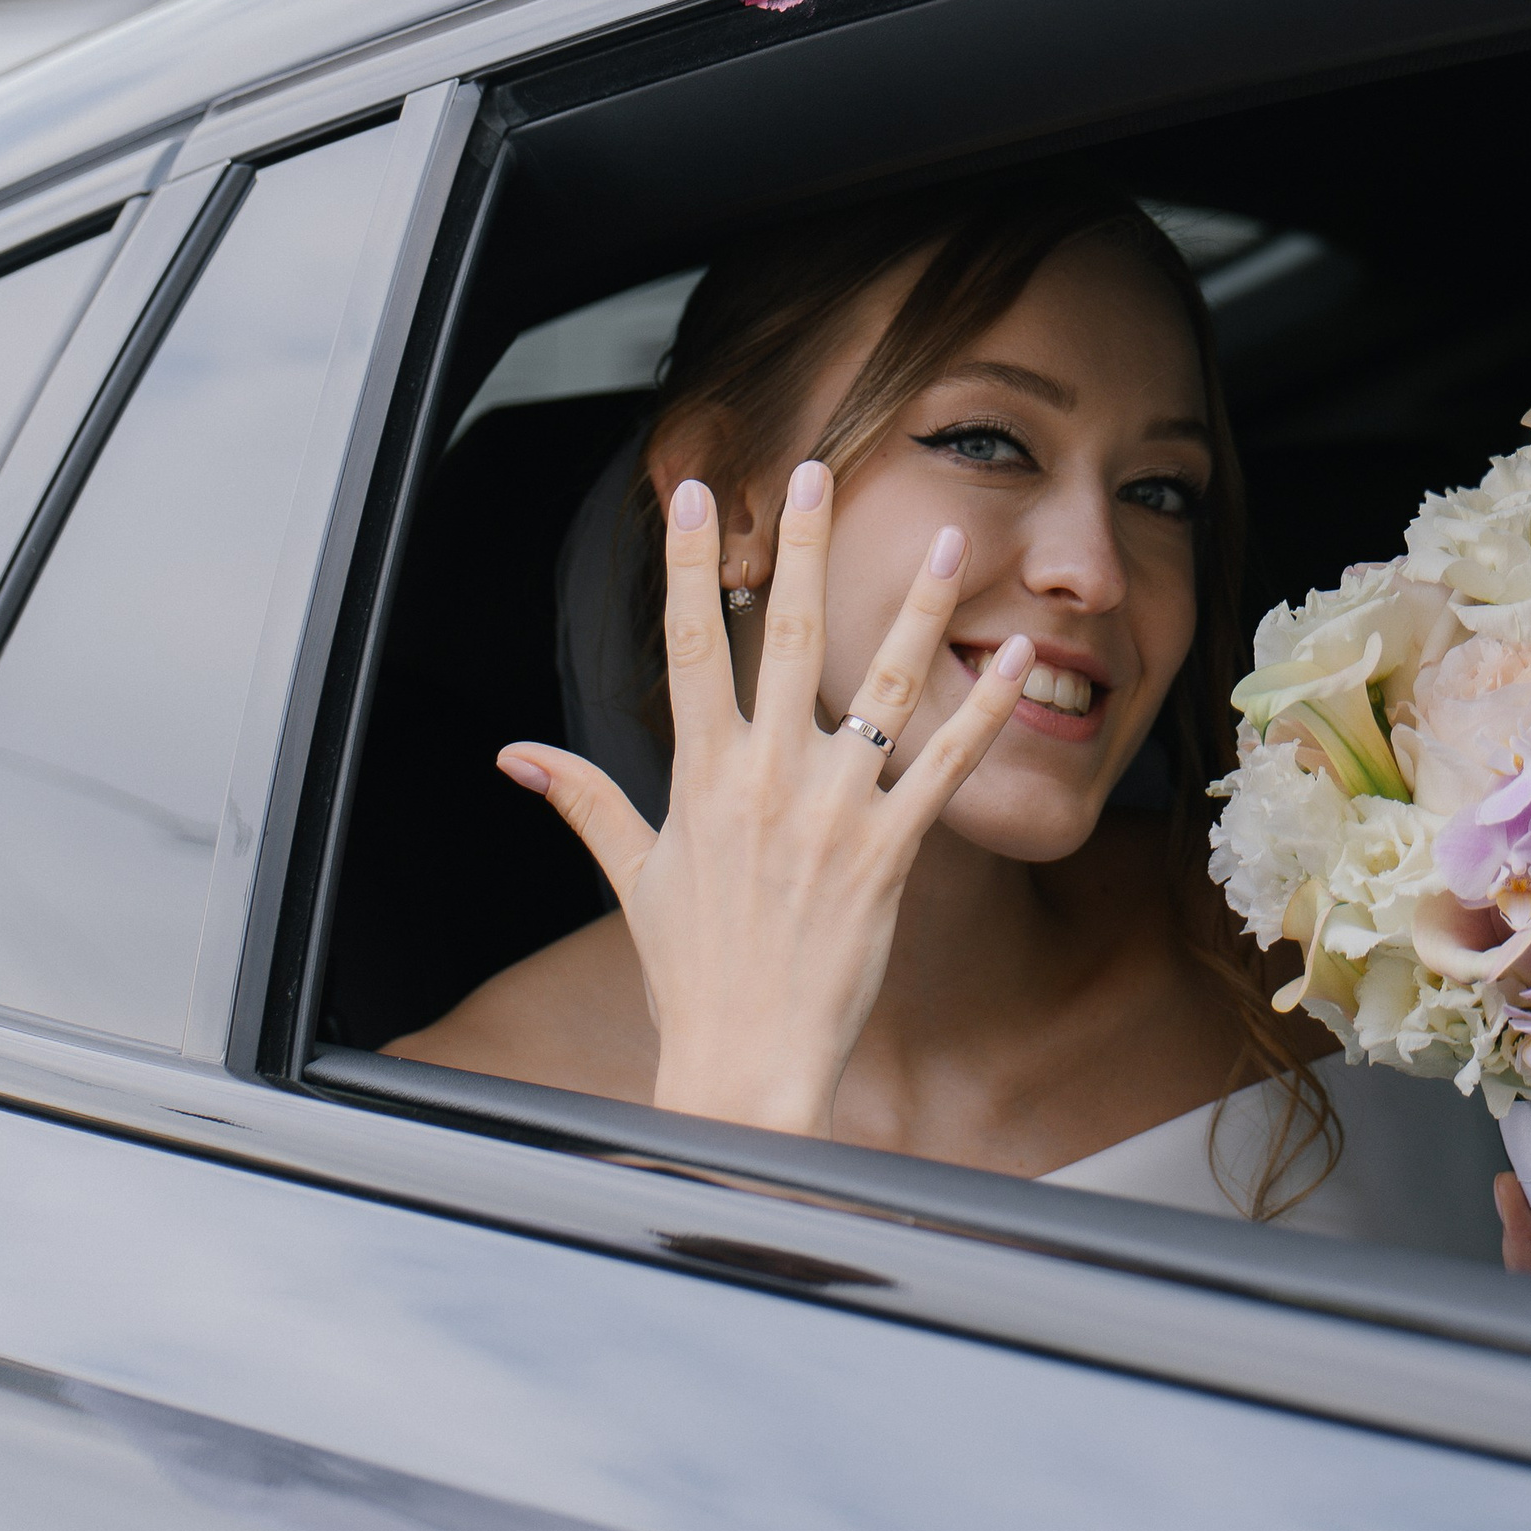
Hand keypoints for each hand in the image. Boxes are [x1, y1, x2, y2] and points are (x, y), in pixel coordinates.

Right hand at [496, 460, 1032, 1138]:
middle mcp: (769, 778)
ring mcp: (836, 811)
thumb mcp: (632, 875)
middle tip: (819, 470)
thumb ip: (581, 800)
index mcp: (702, 775)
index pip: (693, 645)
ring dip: (920, 608)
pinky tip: (1015, 661)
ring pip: (883, 687)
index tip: (697, 495)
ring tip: (950, 538)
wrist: (747, 1059)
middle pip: (789, 638)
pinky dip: (984, 713)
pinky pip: (946, 767)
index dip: (694, 565)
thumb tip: (515, 755)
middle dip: (804, 548)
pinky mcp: (891, 852)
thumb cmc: (692, 972)